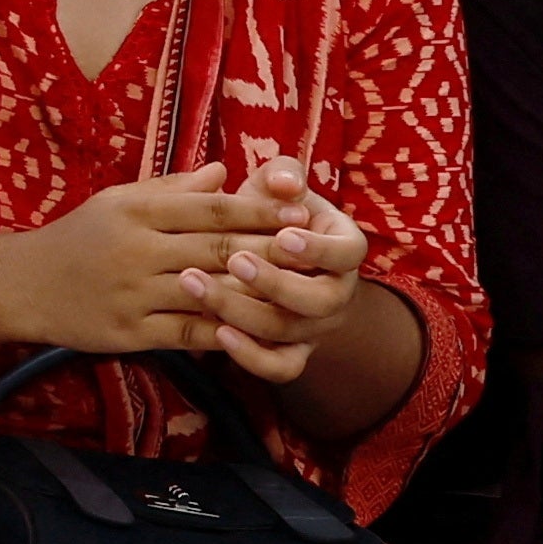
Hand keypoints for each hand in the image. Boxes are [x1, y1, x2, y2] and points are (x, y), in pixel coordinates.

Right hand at [16, 166, 296, 356]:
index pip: (209, 207)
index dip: (258, 209)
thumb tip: (225, 173)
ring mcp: (133, 293)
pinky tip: (257, 327)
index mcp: (135, 211)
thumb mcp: (117, 201)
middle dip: (271, 248)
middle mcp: (135, 250)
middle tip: (316, 250)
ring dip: (257, 292)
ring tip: (299, 291)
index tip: (300, 209)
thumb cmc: (77, 237)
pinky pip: (188, 332)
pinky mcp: (130, 331)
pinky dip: (225, 330)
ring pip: (209, 292)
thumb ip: (172, 189)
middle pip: (217, 249)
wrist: (22, 285)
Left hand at [195, 156, 371, 384]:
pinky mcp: (290, 352)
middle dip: (276, 283)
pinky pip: (279, 367)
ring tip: (196, 284)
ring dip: (243, 312)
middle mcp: (337, 293)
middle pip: (319, 301)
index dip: (319, 249)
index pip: (346, 254)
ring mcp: (315, 327)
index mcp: (343, 249)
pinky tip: (217, 333)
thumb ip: (283, 175)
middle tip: (234, 261)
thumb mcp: (276, 187)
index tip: (284, 236)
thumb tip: (285, 182)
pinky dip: (250, 356)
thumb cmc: (268, 213)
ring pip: (288, 332)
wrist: (256, 253)